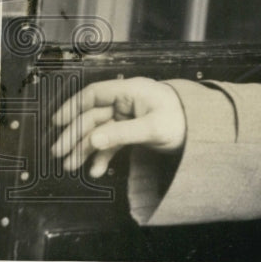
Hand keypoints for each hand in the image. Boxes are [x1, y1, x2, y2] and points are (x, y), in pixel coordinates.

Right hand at [50, 77, 186, 177]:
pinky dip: (102, 156)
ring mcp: (128, 117)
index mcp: (131, 91)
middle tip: (59, 154)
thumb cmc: (182, 120)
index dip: (73, 106)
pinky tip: (95, 170)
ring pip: (99, 132)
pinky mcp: (132, 132)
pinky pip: (111, 143)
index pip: (95, 94)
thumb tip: (92, 141)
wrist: (203, 132)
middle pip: (93, 116)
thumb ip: (122, 134)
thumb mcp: (153, 127)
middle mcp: (127, 102)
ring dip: (84, 148)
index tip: (57, 122)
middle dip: (75, 135)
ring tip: (70, 166)